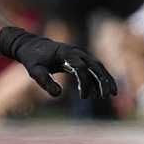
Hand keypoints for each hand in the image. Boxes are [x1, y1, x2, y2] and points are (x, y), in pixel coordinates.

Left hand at [0, 26, 116, 98]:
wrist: (32, 46)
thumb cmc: (33, 58)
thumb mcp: (34, 70)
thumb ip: (44, 81)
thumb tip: (58, 94)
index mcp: (65, 53)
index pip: (80, 67)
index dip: (84, 82)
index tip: (83, 97)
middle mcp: (76, 52)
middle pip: (94, 65)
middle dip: (102, 80)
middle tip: (106, 96)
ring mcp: (79, 54)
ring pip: (97, 66)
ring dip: (105, 79)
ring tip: (112, 94)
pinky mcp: (80, 58)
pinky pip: (93, 68)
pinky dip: (100, 78)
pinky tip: (100, 91)